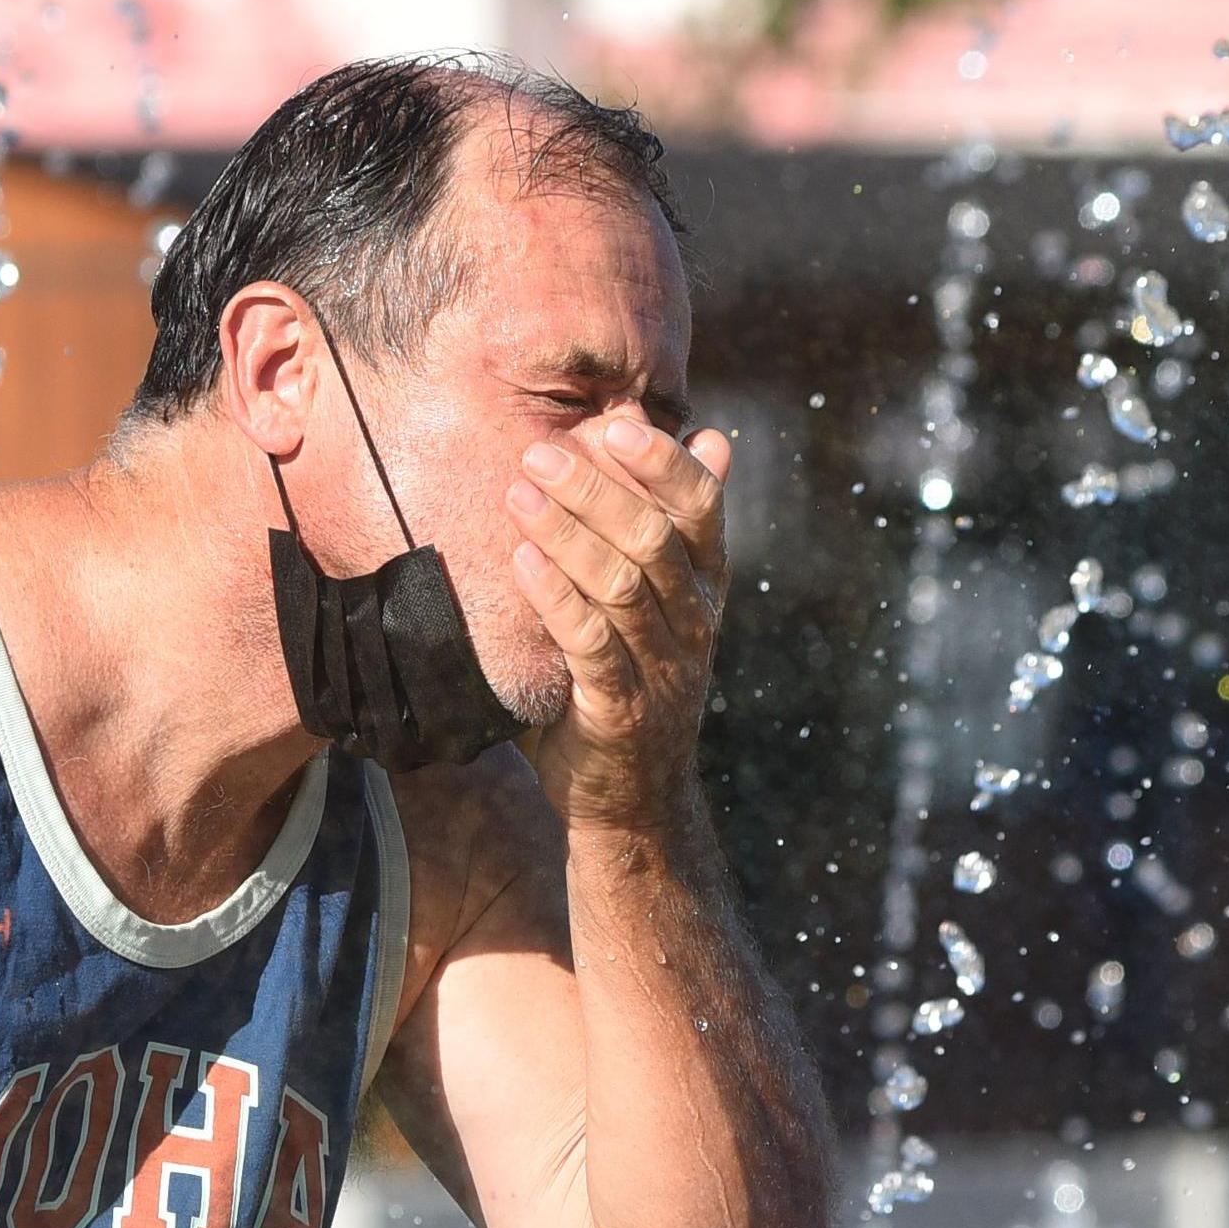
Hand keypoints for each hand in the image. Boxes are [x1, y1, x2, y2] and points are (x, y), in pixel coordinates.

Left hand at [505, 415, 733, 833]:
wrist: (633, 802)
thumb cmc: (633, 681)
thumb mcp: (663, 602)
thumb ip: (673, 525)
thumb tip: (710, 438)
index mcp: (705, 587)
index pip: (702, 509)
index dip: (663, 463)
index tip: (614, 425)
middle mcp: (694, 622)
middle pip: (654, 538)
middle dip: (596, 489)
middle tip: (540, 453)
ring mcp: (662, 668)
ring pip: (622, 584)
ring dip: (566, 533)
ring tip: (518, 493)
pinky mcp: (622, 710)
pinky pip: (589, 642)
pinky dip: (555, 596)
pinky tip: (521, 561)